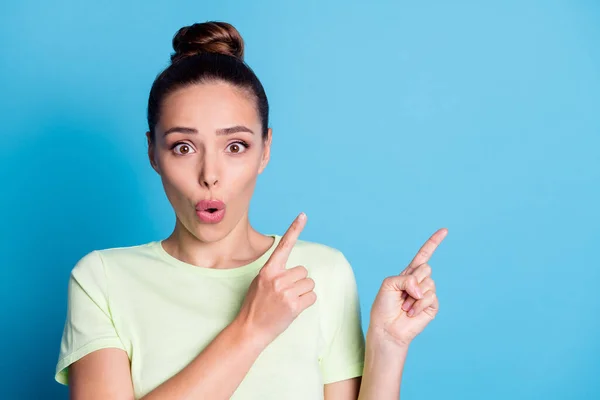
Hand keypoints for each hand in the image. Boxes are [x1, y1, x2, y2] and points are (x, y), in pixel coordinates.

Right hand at [235, 213, 316, 346]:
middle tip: (285, 293)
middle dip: (299, 282)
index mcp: (268, 270)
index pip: (284, 245)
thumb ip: (275, 272)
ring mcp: (285, 292)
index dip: (294, 229)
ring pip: (310, 283)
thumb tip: (294, 270)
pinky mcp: (294, 306)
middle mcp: (277, 278)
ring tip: (288, 301)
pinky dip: (307, 303)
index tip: (303, 215)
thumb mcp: (259, 282)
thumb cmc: (255, 305)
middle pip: (303, 271)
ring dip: (303, 292)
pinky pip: (312, 297)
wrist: (250, 329)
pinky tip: (294, 309)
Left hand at [369, 228, 447, 347]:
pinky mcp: (432, 306)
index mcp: (408, 273)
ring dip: (413, 296)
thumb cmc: (384, 306)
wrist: (387, 328)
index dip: (434, 242)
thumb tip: (422, 289)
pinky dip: (418, 305)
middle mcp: (419, 281)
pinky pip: (430, 297)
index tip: (444, 230)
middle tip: (402, 294)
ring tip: (405, 305)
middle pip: (426, 268)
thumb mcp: (388, 284)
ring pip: (428, 283)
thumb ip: (405, 279)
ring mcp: (426, 293)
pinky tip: (411, 312)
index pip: (423, 255)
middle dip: (413, 280)